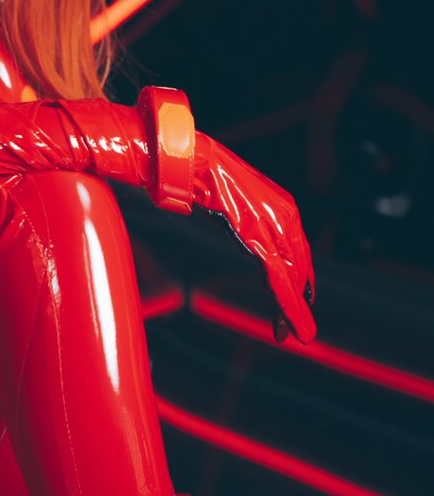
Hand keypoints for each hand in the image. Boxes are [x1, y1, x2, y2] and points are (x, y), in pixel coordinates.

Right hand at [193, 133, 315, 343]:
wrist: (194, 162)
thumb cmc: (205, 175)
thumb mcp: (232, 198)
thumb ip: (243, 216)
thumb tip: (237, 225)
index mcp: (282, 206)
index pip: (296, 250)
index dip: (298, 278)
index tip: (297, 299)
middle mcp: (285, 216)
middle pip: (297, 266)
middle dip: (297, 299)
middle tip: (300, 327)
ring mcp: (274, 227)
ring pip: (290, 277)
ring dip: (295, 308)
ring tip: (300, 333)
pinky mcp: (260, 238)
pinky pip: (277, 277)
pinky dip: (286, 302)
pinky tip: (290, 320)